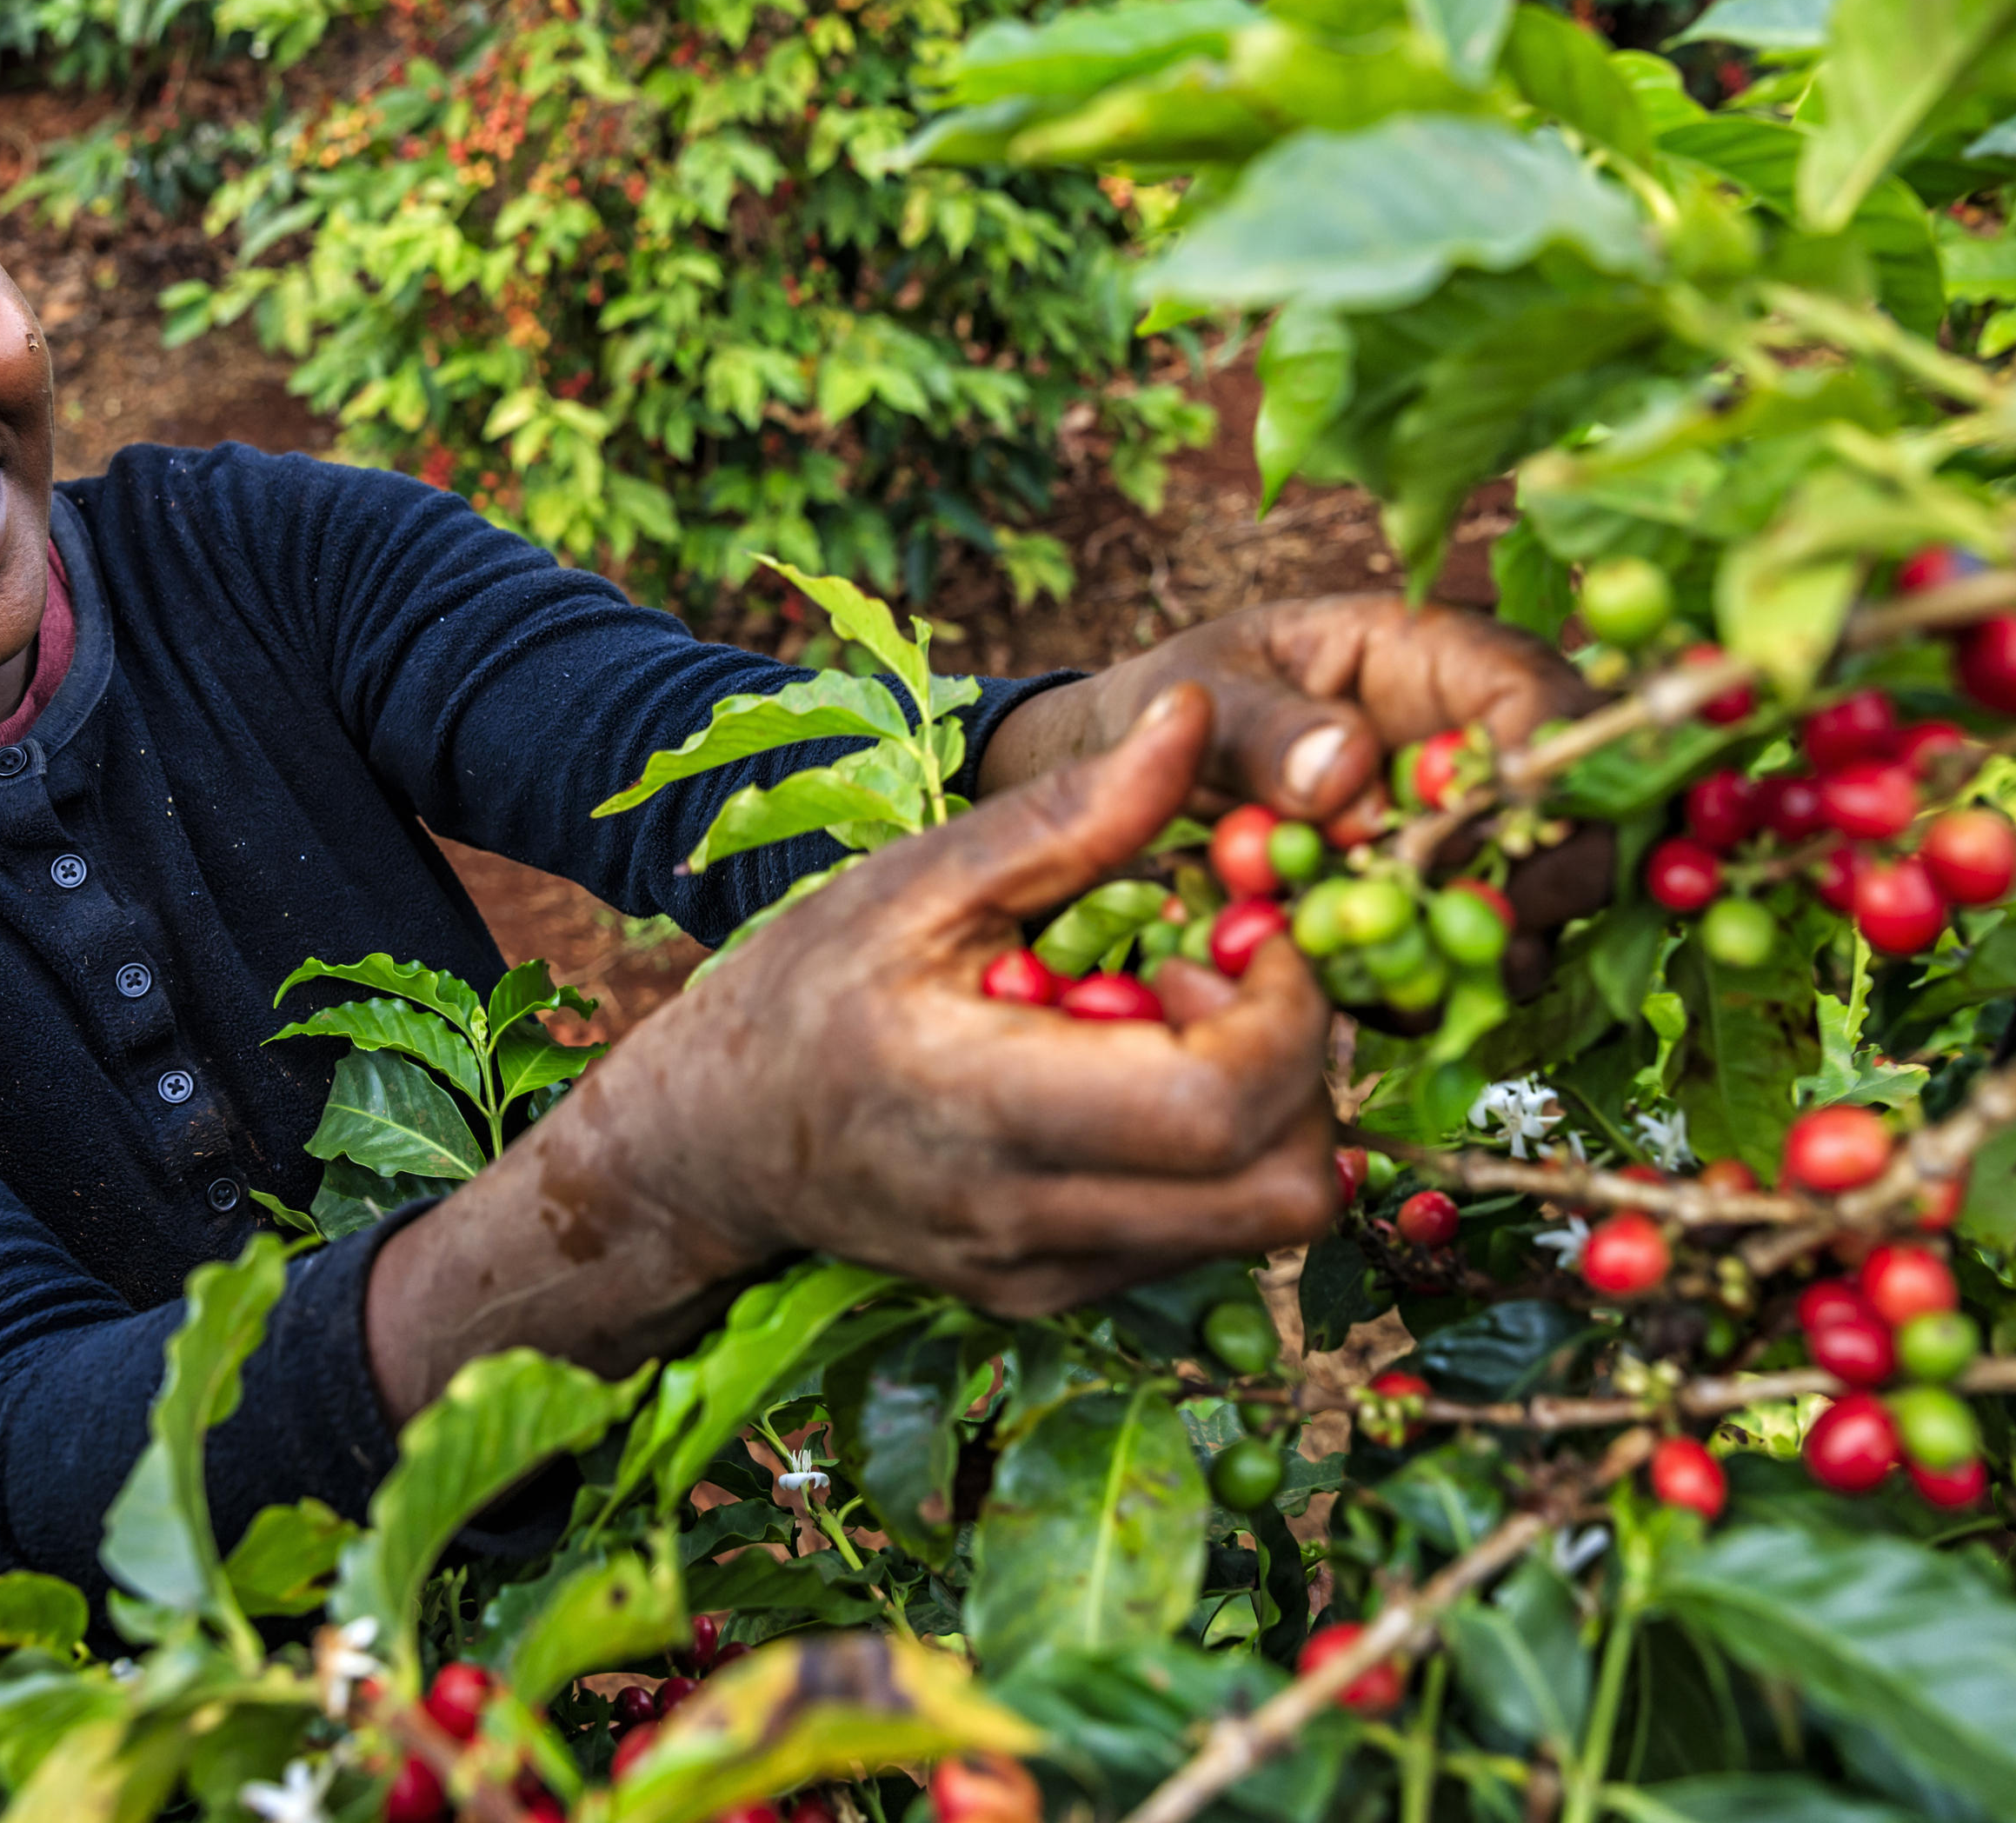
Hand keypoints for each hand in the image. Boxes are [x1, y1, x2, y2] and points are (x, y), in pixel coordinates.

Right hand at [362, 688, 1340, 1411]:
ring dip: (1268, 1114)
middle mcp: (1030, 1216)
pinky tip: (1138, 1077)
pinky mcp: (1060, 1298)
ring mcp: (1051, 1274)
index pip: (1217, 1105)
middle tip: (1225, 978)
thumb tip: (1198, 717)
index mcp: (984, 1103)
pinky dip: (1215, 1155)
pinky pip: (1202, 1237)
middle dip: (1301, 1069)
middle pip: (1282, 1192)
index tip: (1249, 933)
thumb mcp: (921, 877)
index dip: (1284, 1013)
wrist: (713, 1142)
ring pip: (1261, 1225)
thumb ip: (1070, 812)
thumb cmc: (810, 986)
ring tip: (1177, 1023)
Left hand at [980, 593, 1612, 984]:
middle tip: (1468, 932)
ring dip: (1487, 951)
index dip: (1545, 771)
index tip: (1488, 833)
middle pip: (1581, 816)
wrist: (1141, 767)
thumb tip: (1346, 771)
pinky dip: (1433, 990)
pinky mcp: (1435, 906)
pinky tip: (1367, 996)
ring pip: (1540, 904)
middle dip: (1541, 882)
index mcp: (1439, 658)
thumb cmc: (1187, 698)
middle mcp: (1480, 746)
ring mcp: (1467, 833)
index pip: (1549, 701)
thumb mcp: (1206, 690)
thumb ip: (1266, 727)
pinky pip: (1469, 961)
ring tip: (1403, 973)